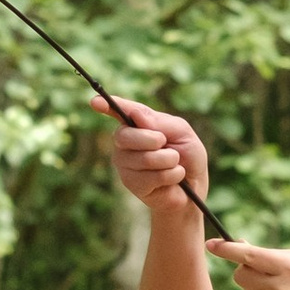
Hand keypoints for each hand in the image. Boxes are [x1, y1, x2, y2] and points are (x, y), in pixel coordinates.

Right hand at [93, 95, 208, 226]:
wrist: (193, 187)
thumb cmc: (188, 155)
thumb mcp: (182, 132)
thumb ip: (161, 122)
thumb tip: (135, 114)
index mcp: (138, 124)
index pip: (120, 111)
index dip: (107, 105)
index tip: (95, 102)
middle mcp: (126, 142)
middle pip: (125, 135)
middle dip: (151, 139)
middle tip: (165, 143)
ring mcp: (125, 162)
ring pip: (143, 158)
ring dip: (169, 161)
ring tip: (175, 164)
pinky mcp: (130, 182)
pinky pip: (150, 177)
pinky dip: (170, 176)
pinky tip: (173, 179)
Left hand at [213, 238, 289, 289]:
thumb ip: (271, 254)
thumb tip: (239, 244)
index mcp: (289, 268)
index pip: (250, 256)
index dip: (227, 250)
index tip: (210, 244)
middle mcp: (277, 288)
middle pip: (240, 273)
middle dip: (246, 270)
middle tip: (264, 272)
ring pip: (245, 288)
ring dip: (256, 286)